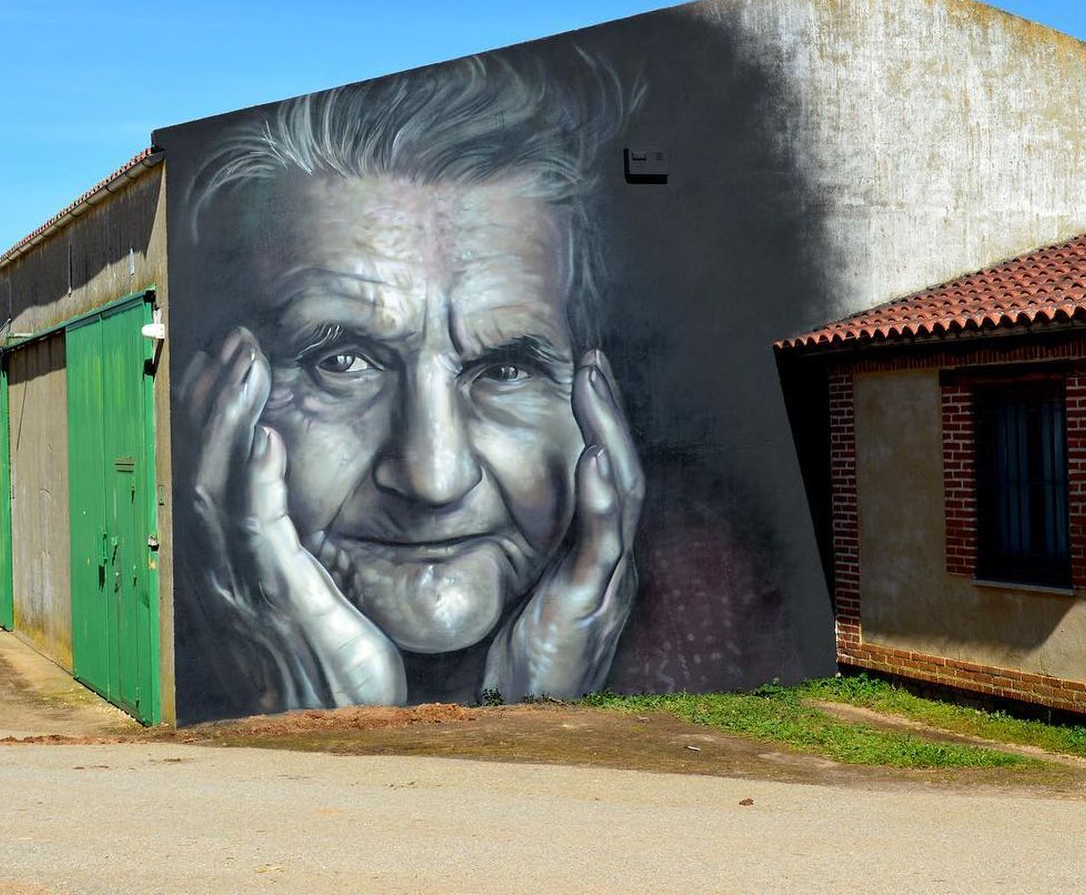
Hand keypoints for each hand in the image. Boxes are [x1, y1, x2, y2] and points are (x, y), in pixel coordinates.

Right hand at [180, 327, 405, 709]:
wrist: (340, 735)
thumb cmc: (334, 669)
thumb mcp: (307, 595)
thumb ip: (294, 545)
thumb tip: (297, 497)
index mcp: (226, 567)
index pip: (206, 472)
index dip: (214, 413)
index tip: (233, 360)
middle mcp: (220, 573)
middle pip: (199, 466)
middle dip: (217, 397)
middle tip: (239, 340)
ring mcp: (245, 589)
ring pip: (217, 486)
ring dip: (232, 417)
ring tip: (249, 360)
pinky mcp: (284, 604)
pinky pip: (258, 533)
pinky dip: (257, 480)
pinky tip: (267, 436)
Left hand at [482, 350, 642, 699]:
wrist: (512, 726)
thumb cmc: (507, 663)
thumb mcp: (512, 588)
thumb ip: (511, 545)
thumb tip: (463, 492)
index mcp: (591, 556)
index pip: (604, 475)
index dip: (598, 422)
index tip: (582, 373)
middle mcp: (608, 563)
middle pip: (621, 471)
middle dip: (608, 412)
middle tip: (592, 360)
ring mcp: (604, 583)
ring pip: (622, 493)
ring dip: (608, 433)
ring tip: (594, 384)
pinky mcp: (588, 607)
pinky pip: (602, 543)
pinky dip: (602, 497)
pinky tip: (594, 458)